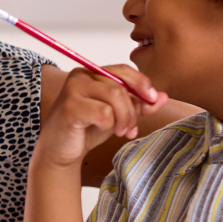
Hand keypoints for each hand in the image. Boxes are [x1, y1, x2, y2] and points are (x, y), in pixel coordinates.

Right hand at [36, 65, 166, 168]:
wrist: (60, 151)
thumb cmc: (85, 130)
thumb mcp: (117, 115)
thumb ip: (137, 104)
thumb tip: (162, 96)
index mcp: (90, 73)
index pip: (123, 70)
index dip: (142, 84)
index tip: (153, 100)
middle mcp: (79, 76)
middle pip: (120, 86)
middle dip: (132, 110)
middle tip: (130, 128)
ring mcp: (73, 90)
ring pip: (115, 96)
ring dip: (123, 118)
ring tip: (120, 131)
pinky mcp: (70, 107)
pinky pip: (104, 112)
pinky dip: (109, 125)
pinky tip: (102, 131)